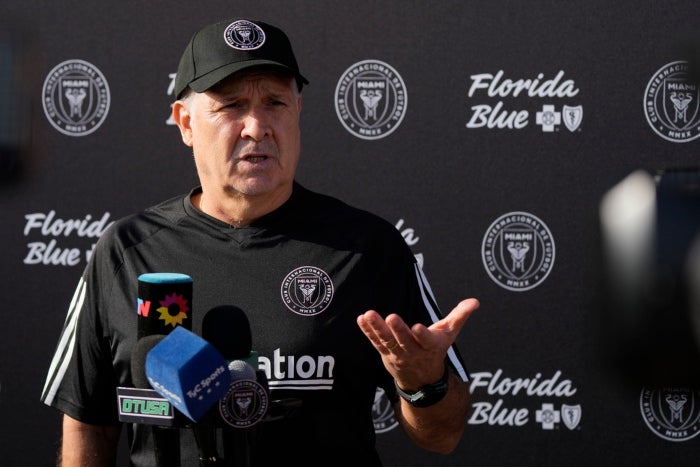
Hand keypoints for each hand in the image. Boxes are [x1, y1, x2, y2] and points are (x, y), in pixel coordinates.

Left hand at [356, 298, 478, 390]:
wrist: (422, 381)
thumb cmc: (436, 350)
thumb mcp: (450, 334)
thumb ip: (460, 316)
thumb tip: (475, 301)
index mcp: (431, 346)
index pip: (427, 341)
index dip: (423, 335)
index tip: (417, 327)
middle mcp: (414, 352)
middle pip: (404, 341)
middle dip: (398, 330)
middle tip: (391, 317)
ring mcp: (398, 354)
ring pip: (387, 341)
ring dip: (377, 328)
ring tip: (368, 315)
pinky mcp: (385, 353)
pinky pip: (376, 342)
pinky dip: (368, 332)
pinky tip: (362, 319)